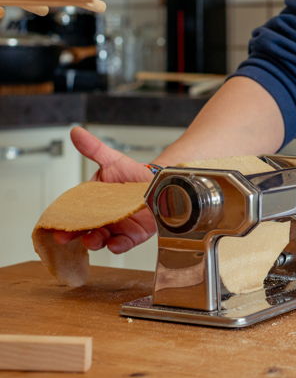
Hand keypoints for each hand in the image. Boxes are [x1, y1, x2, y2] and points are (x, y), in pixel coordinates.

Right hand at [51, 126, 156, 253]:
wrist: (160, 182)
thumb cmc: (133, 173)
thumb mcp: (113, 160)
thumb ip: (94, 149)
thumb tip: (76, 132)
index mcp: (93, 202)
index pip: (73, 212)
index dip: (63, 219)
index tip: (53, 225)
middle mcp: (103, 217)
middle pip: (84, 229)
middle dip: (73, 235)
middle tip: (64, 237)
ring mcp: (117, 227)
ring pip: (101, 239)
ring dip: (94, 241)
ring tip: (91, 239)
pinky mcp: (134, 235)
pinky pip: (124, 244)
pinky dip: (118, 245)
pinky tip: (115, 243)